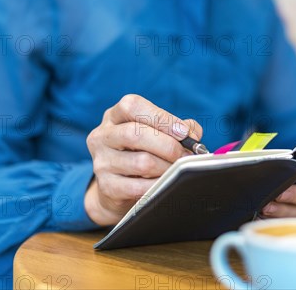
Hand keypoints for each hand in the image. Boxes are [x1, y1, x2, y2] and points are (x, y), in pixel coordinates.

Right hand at [85, 94, 201, 225]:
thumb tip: (193, 135)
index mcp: (114, 116)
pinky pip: (139, 187)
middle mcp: (102, 136)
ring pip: (142, 163)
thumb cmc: (142, 154)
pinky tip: (166, 184)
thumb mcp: (156, 134)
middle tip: (187, 155)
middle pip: (136, 133)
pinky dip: (159, 186)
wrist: (116, 190)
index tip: (183, 132)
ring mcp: (102, 162)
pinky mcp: (106, 187)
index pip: (133, 106)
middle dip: (169, 146)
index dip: (161, 118)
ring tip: (178, 171)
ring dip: (167, 168)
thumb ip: (178, 129)